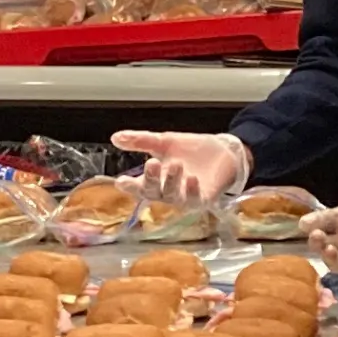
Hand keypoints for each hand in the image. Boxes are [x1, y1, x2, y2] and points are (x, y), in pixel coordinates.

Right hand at [112, 129, 250, 202]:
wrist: (222, 151)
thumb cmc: (191, 150)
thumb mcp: (165, 142)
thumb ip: (141, 141)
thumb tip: (115, 137)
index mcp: (156, 180)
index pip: (139, 187)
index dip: (129, 186)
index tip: (121, 181)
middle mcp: (168, 192)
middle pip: (154, 192)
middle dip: (151, 179)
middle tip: (151, 163)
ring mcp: (185, 197)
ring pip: (173, 195)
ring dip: (172, 181)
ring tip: (175, 164)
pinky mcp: (203, 199)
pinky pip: (195, 199)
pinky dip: (192, 190)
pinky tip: (191, 178)